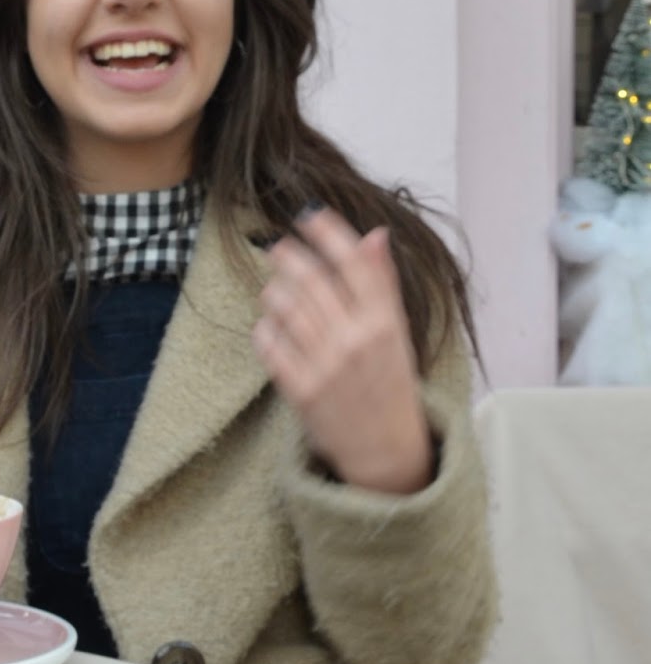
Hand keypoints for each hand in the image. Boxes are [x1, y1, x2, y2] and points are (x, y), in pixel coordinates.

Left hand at [252, 208, 433, 493]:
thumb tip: (375, 234)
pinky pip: (270, 344)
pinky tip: (270, 326)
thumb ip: (382, 284)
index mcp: (385, 322)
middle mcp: (356, 340)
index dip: (327, 231)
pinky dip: (266, 328)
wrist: (386, 449)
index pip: (353, 262)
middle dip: (289, 256)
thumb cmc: (390, 382)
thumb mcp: (397, 332)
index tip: (308, 214)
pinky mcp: (301, 390)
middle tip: (278, 247)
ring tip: (275, 288)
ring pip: (285, 307)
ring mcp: (326, 366)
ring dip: (274, 290)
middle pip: (312, 279)